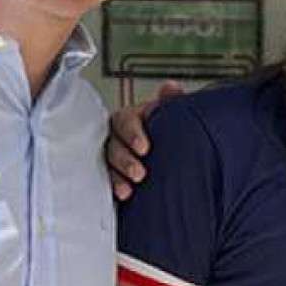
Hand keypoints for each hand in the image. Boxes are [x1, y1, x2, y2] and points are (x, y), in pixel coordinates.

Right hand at [107, 80, 185, 199]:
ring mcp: (115, 159)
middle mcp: (120, 138)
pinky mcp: (115, 178)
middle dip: (123, 160)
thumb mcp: (175, 118)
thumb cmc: (173, 136)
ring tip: (128, 191)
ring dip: (116, 178)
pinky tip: (121, 198)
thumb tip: (170, 87)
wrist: (178, 165)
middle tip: (139, 173)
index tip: (144, 148)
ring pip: (106, 165)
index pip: (124, 120)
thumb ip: (173, 103)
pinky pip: (107, 184)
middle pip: (112, 145)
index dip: (132, 133)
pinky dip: (113, 190)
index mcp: (133, 120)